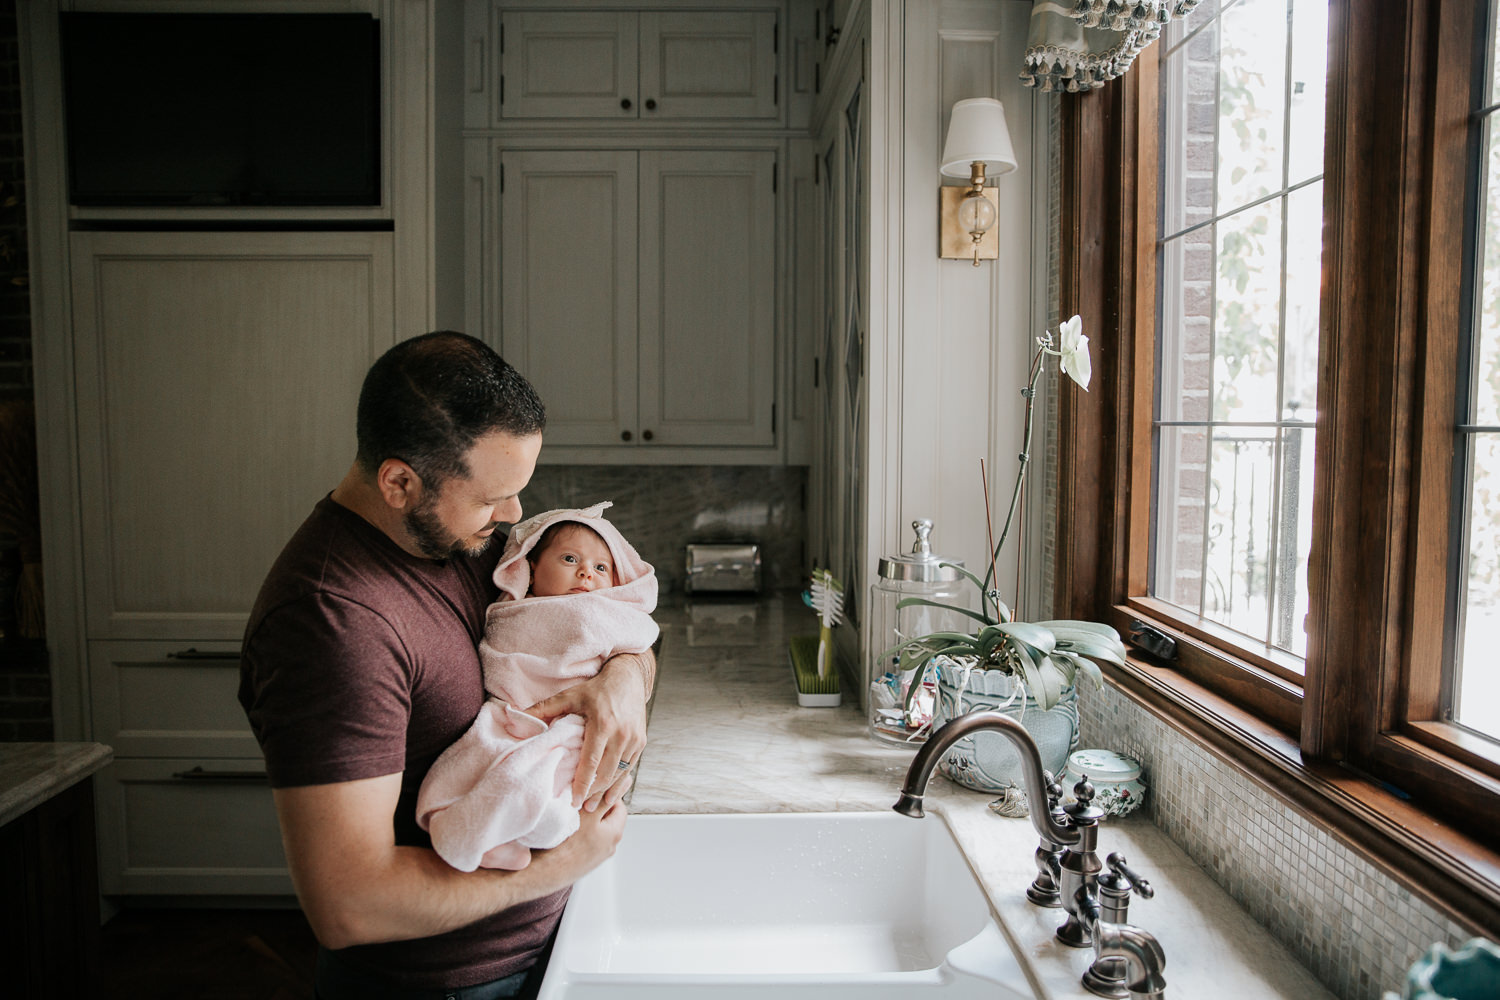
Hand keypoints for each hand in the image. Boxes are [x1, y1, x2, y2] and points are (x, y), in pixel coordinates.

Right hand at [522, 794, 627, 896]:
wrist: (543, 873)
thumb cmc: (566, 844)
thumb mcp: (588, 814)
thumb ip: (605, 798)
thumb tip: (622, 783)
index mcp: (615, 834)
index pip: (618, 806)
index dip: (605, 794)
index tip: (592, 789)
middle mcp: (609, 847)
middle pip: (606, 818)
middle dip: (594, 807)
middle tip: (579, 800)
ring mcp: (595, 856)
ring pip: (594, 829)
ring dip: (585, 820)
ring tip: (570, 814)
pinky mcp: (582, 862)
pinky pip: (584, 840)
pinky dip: (578, 832)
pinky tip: (565, 829)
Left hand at [525, 650, 651, 808]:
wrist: (629, 678)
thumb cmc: (598, 689)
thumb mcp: (570, 696)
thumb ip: (544, 709)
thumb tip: (515, 715)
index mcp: (603, 725)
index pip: (591, 762)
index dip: (582, 784)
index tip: (574, 801)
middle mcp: (621, 734)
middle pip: (606, 773)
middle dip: (593, 793)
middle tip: (581, 808)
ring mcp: (634, 740)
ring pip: (619, 774)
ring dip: (606, 791)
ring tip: (594, 805)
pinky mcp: (641, 742)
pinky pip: (629, 768)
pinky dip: (619, 782)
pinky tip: (609, 792)